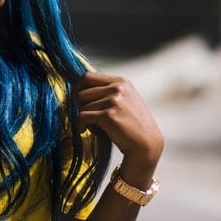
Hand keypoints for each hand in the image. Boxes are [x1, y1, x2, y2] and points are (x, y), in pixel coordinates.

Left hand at [74, 72, 163, 187]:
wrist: (146, 144)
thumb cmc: (133, 124)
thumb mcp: (125, 100)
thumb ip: (107, 91)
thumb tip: (78, 90)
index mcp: (121, 81)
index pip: (88, 76)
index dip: (77, 88)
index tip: (74, 99)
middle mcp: (117, 88)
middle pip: (82, 92)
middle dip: (77, 105)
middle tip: (80, 116)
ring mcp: (114, 101)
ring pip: (82, 106)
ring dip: (81, 117)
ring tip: (88, 126)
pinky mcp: (109, 115)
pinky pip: (82, 117)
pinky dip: (79, 124)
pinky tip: (84, 130)